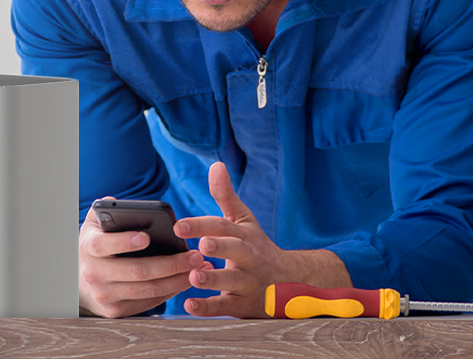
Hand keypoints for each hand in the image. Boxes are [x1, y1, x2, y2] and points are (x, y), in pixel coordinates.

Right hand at [79, 197, 208, 317]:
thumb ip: (105, 210)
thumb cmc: (97, 246)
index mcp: (89, 248)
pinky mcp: (116, 311)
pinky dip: (170, 292)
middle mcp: (94, 274)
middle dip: (170, 264)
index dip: (125, 242)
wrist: (82, 282)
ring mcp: (105, 295)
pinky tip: (184, 280)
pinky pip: (149, 302)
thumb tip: (115, 202)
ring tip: (197, 268)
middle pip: (138, 271)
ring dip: (177, 280)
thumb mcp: (94, 226)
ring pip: (148, 290)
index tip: (147, 237)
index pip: (105, 245)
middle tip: (194, 255)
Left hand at [174, 162, 349, 317]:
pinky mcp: (244, 306)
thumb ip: (226, 196)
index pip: (223, 227)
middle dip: (218, 248)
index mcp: (245, 236)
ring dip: (213, 280)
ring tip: (194, 277)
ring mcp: (248, 283)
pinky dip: (208, 307)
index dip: (201, 225)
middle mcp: (248, 259)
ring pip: (232, 282)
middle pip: (235, 251)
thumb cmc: (258, 248)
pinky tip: (189, 304)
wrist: (293, 283)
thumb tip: (216, 165)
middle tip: (201, 246)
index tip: (178, 224)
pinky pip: (225, 307)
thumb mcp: (245, 221)